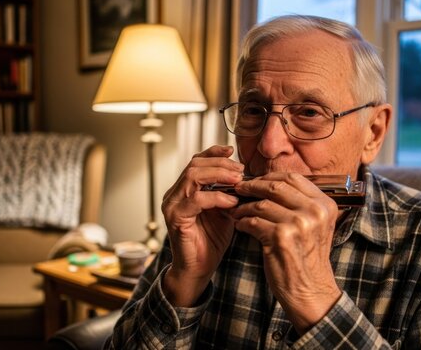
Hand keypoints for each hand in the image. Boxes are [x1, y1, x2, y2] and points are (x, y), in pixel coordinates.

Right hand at [161, 145, 243, 305]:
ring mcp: (172, 205)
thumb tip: (247, 176)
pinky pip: (196, 199)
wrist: (198, 269)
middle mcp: (174, 194)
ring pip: (193, 177)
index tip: (232, 151)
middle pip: (194, 164)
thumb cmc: (211, 241)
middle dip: (220, 164)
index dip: (213, 152)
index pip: (196, 161)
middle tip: (240, 170)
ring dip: (218, 175)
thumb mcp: (224, 211)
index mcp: (184, 189)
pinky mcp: (175, 218)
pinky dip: (216, 197)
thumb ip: (230, 193)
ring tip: (238, 181)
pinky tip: (231, 202)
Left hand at [232, 172, 341, 332]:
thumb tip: (271, 183)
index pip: (293, 178)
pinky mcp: (280, 238)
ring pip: (261, 204)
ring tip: (237, 211)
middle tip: (239, 189)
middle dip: (253, 186)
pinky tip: (240, 225)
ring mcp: (298, 224)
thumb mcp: (316, 225)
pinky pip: (253, 221)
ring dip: (244, 206)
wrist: (310, 291)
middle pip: (276, 186)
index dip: (270, 177)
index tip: (256, 180)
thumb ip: (301, 203)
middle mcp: (314, 211)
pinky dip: (243, 222)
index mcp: (324, 204)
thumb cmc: (308, 258)